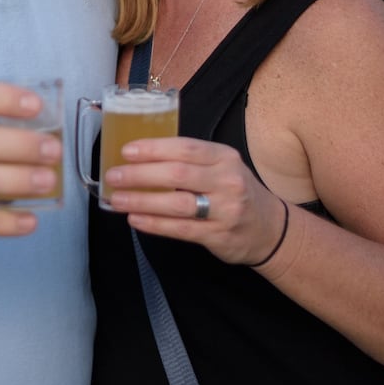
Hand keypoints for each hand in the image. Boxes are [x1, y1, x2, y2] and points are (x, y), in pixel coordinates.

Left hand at [105, 136, 286, 265]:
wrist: (269, 228)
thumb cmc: (234, 191)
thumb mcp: (221, 167)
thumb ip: (190, 161)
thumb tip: (140, 157)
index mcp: (224, 158)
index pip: (185, 148)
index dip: (153, 149)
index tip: (126, 151)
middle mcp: (227, 181)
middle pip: (177, 174)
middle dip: (140, 174)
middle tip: (114, 176)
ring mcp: (225, 210)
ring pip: (177, 203)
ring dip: (142, 201)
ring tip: (118, 199)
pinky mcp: (219, 236)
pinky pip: (181, 229)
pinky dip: (155, 224)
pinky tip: (135, 219)